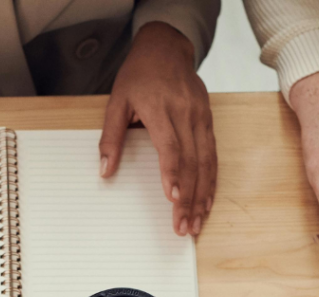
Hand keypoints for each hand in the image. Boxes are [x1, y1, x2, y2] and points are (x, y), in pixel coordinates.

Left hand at [99, 22, 215, 236]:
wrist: (165, 48)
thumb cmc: (138, 76)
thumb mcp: (116, 102)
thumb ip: (110, 137)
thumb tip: (105, 170)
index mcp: (161, 110)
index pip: (171, 147)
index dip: (173, 174)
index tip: (174, 199)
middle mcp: (186, 114)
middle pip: (192, 162)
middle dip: (189, 198)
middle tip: (184, 226)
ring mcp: (201, 118)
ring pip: (207, 162)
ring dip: (203, 195)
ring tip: (196, 222)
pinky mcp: (208, 121)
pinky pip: (213, 155)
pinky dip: (211, 181)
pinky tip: (207, 202)